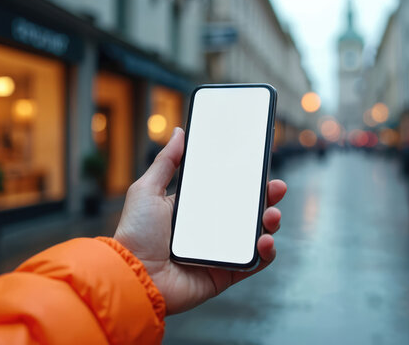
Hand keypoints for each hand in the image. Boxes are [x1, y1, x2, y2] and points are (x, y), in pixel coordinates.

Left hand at [114, 127, 286, 314]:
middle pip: (247, 211)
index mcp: (194, 210)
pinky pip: (253, 263)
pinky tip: (265, 240)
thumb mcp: (147, 189)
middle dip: (266, 198)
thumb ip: (166, 162)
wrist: (132, 275)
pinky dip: (266, 253)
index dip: (246, 180)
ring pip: (255, 235)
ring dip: (270, 223)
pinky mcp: (224, 274)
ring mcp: (219, 252)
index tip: (259, 166)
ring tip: (272, 215)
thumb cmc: (135, 234)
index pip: (227, 191)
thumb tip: (179, 132)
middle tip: (276, 187)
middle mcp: (209, 230)